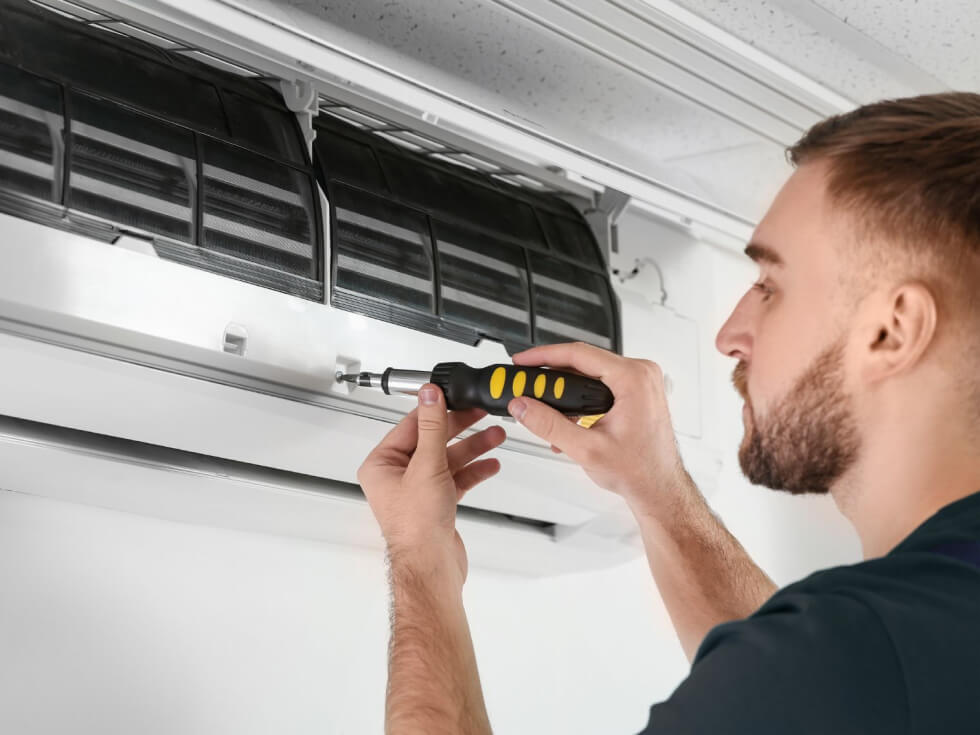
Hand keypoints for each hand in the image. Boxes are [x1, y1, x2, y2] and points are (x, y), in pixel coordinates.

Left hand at [357, 385, 505, 582]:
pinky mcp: (436, 504)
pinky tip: (490, 464)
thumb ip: (431, 427)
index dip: (435, 410)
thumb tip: (429, 395)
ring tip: (495, 437)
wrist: (432, 566)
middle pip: (431, 441)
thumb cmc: (417, 526)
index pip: (410, 426)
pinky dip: (473, 471)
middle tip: (479, 413)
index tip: (453, 396)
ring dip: (472, 448)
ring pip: (447, 459)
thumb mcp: (426, 466)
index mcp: (382, 464)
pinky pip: (456, 479)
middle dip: (460, 429)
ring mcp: (417, 490)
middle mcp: (396, 477)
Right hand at [507, 342, 686, 519]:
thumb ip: (549, 425)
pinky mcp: (636, 392)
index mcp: (633, 379)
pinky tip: (566, 419)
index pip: (579, 354)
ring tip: (545, 411)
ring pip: (589, 374)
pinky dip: (580, 399)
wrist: (659, 488)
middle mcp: (640, 374)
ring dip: (565, 392)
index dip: (544, 355)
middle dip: (552, 378)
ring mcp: (640, 382)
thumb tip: (524, 406)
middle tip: (528, 387)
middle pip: (583, 362)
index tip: (523, 361)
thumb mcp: (586, 449)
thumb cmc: (640, 471)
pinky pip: (600, 384)